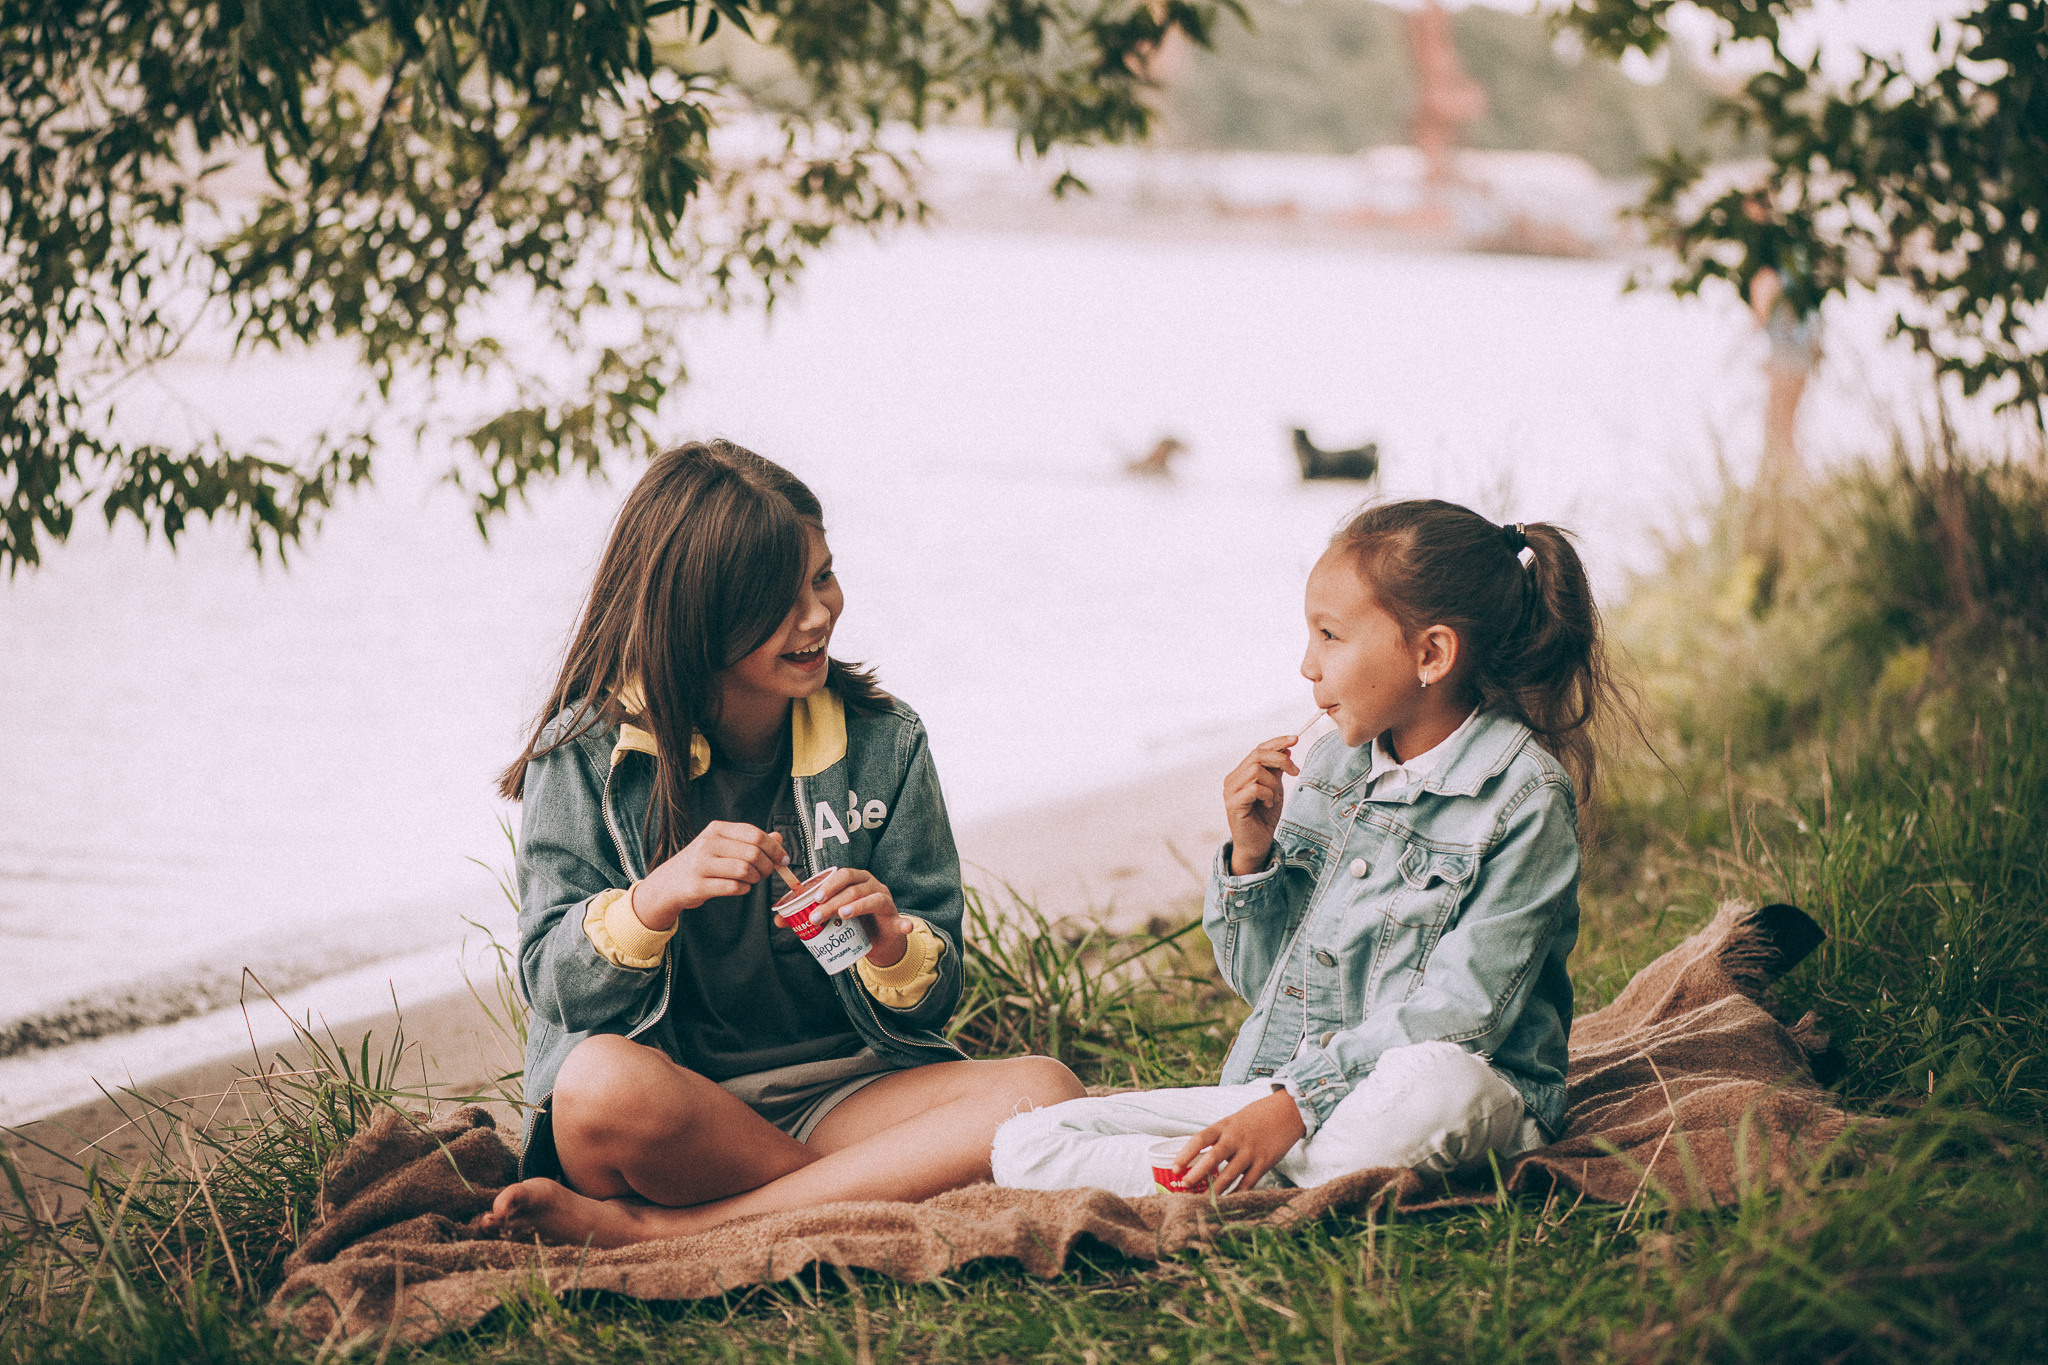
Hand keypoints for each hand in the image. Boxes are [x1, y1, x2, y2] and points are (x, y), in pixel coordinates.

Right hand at [634, 821, 789, 930]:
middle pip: (752, 853)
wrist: (668, 883)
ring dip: (755, 878)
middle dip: (767, 866)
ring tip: (751, 880)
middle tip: (766, 873)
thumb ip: (750, 841)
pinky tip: (741, 887)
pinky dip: (744, 889)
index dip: (774, 848)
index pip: (754, 834)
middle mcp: (708, 843)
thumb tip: (778, 837)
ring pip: (744, 870)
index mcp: (716, 829)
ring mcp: (701, 864)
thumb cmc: (701, 863)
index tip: (783, 859)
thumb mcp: (723, 846)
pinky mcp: (698, 885)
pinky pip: (733, 887)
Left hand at [802, 868, 913, 967]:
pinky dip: (904, 923)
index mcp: (857, 880)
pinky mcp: (896, 920)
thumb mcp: (831, 916)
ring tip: (842, 915)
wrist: (878, 940)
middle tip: (816, 916)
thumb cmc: (852, 921)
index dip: (829, 884)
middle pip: (853, 887)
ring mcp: (886, 902)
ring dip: (857, 906)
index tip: (814, 898)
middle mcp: (873, 886)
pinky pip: (901, 921)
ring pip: (872, 899)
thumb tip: (778, 920)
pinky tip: (904, 926)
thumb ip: (807, 914)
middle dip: (833, 900)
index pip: (843, 874)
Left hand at [1176, 1088, 1306, 1194]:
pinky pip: (1248, 1183)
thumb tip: (1198, 1158)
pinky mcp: (1265, 1162)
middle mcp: (1236, 1138)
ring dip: (1215, 1190)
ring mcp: (1251, 1151)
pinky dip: (1237, 1194)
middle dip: (1197, 1174)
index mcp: (1224, 1125)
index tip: (1175, 1168)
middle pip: (1212, 1158)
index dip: (1185, 1154)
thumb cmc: (1256, 1117)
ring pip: (1229, 1175)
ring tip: (1204, 1200)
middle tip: (1185, 1186)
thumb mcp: (1233, 1120)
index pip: (1199, 1139)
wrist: (1287, 1111)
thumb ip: (1219, 1137)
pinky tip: (1228, 1201)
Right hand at [1224, 733, 1302, 875]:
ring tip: (1274, 798)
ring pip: (1256, 770)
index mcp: (1240, 773)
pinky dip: (1267, 795)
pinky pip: (1255, 788)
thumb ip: (1277, 771)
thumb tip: (1286, 749)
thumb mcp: (1275, 789)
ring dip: (1273, 783)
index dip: (1277, 742)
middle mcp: (1232, 779)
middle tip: (1296, 771)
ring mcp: (1230, 791)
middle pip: (1257, 755)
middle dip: (1280, 760)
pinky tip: (1268, 805)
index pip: (1258, 749)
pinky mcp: (1233, 804)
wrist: (1257, 845)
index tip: (1296, 739)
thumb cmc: (1264, 818)